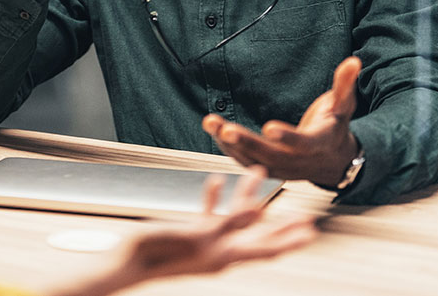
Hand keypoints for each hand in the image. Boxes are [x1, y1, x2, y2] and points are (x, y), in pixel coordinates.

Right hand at [49, 168, 316, 295]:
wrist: (125, 263)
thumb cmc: (156, 251)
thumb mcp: (195, 234)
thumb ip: (227, 223)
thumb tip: (258, 213)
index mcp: (223, 256)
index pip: (266, 249)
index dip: (290, 239)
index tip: (312, 230)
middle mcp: (218, 251)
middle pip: (258, 237)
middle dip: (281, 223)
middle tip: (305, 214)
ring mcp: (204, 244)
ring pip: (234, 219)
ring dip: (247, 196)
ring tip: (259, 175)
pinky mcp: (188, 234)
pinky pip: (207, 213)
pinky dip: (214, 197)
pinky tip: (215, 180)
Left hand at [202, 56, 361, 187]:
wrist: (334, 161)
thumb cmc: (335, 128)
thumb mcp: (343, 106)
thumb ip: (344, 84)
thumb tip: (353, 61)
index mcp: (318, 144)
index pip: (302, 143)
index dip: (287, 137)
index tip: (269, 127)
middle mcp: (298, 161)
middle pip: (271, 155)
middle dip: (247, 142)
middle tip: (226, 128)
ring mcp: (282, 169)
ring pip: (253, 160)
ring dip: (229, 143)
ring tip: (210, 123)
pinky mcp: (268, 169)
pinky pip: (246, 162)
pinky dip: (229, 148)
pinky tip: (214, 131)